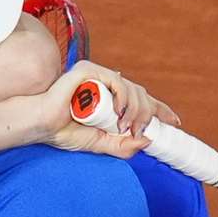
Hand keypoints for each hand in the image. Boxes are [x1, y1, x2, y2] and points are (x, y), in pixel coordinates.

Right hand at [36, 61, 179, 158]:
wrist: (42, 125)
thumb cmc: (64, 132)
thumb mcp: (101, 144)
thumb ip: (122, 145)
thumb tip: (147, 141)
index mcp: (110, 99)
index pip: (141, 100)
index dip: (160, 109)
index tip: (175, 122)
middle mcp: (106, 85)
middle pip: (141, 95)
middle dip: (147, 114)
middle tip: (139, 132)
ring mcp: (98, 76)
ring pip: (132, 89)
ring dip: (136, 109)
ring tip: (126, 125)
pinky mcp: (90, 71)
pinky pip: (117, 81)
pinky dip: (124, 97)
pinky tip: (121, 112)